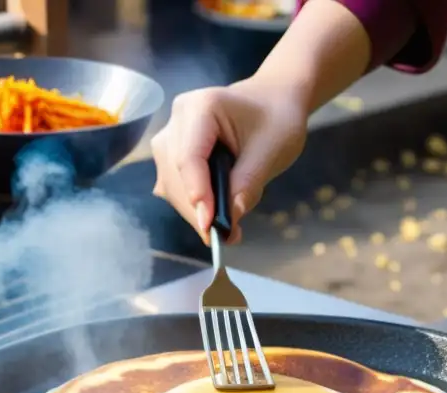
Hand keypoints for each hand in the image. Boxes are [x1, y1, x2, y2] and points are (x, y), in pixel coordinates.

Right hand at [150, 77, 307, 243]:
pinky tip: (216, 218)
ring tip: (228, 230)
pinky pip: (175, 185)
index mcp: (202, 107)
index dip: (198, 194)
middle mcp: (178, 118)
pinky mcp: (172, 153)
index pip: (189, 157)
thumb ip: (249, 183)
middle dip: (197, 210)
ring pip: (171, 184)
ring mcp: (171, 136)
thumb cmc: (276, 120)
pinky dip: (194, 205)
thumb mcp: (272, 151)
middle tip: (227, 237)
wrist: (273, 102)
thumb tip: (230, 218)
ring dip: (194, 212)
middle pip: (175, 174)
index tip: (210, 226)